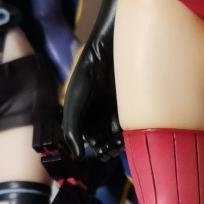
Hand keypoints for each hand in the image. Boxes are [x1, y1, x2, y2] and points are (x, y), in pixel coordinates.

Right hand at [61, 0, 121, 159]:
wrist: (109, 48)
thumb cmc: (88, 72)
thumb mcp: (74, 101)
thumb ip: (72, 128)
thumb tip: (76, 154)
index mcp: (83, 114)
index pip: (89, 140)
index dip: (94, 147)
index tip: (99, 148)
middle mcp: (99, 113)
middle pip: (105, 139)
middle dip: (108, 147)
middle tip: (111, 147)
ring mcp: (115, 109)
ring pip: (119, 134)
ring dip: (120, 142)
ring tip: (120, 142)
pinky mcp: (129, 104)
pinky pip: (131, 124)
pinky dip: (131, 132)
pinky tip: (130, 133)